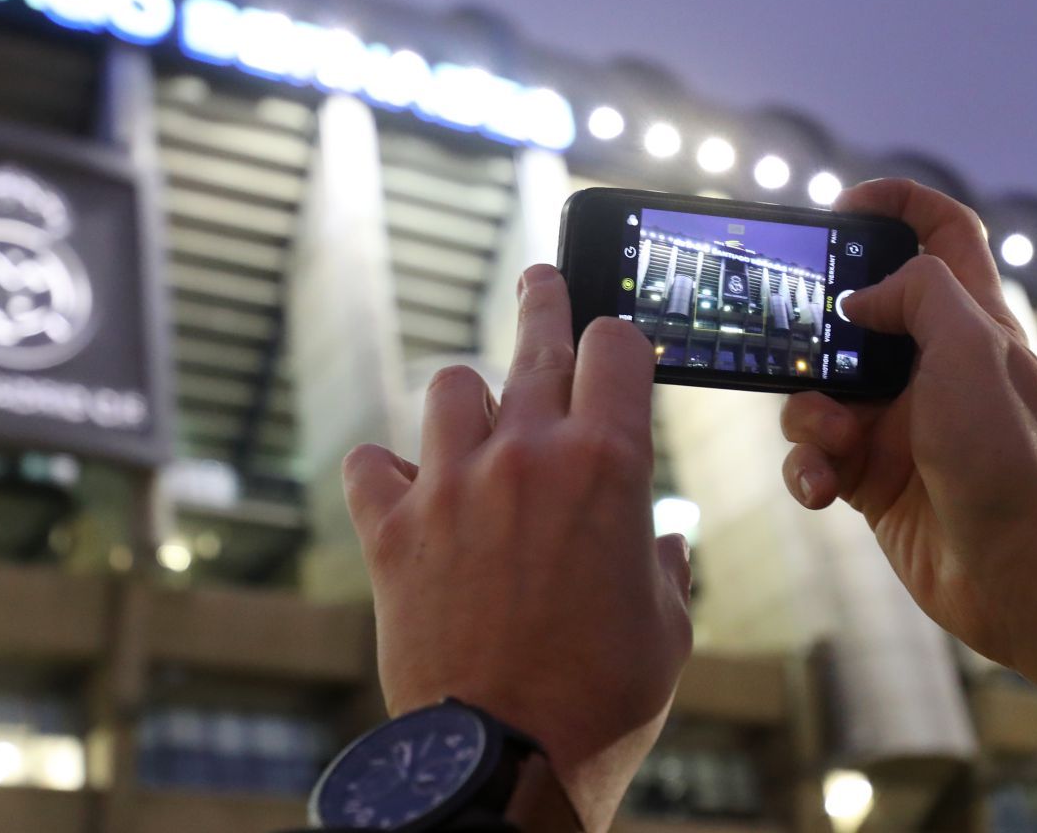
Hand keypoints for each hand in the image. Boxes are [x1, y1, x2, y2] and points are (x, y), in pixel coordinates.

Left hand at [343, 264, 692, 830]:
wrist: (506, 757)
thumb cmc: (602, 700)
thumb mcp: (666, 629)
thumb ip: (663, 567)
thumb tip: (663, 544)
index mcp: (610, 465)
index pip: (617, 346)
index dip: (621, 339)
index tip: (616, 343)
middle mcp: (527, 455)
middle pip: (535, 337)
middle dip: (543, 299)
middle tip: (539, 280)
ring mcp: (451, 485)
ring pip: (451, 387)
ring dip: (469, 401)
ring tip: (478, 422)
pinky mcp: (390, 529)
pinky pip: (370, 463)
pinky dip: (386, 470)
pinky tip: (400, 487)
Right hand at [780, 179, 1036, 701]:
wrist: (1026, 573)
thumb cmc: (1012, 458)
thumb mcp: (970, 349)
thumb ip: (916, 295)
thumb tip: (858, 301)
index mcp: (970, 322)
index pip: (943, 234)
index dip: (897, 205)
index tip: (841, 208)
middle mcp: (933, 367)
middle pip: (858, 316)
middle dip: (816, 329)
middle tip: (789, 337)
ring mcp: (901, 425)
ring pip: (820, 392)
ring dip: (807, 416)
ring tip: (833, 444)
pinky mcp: (874, 479)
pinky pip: (815, 458)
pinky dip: (807, 470)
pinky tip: (824, 490)